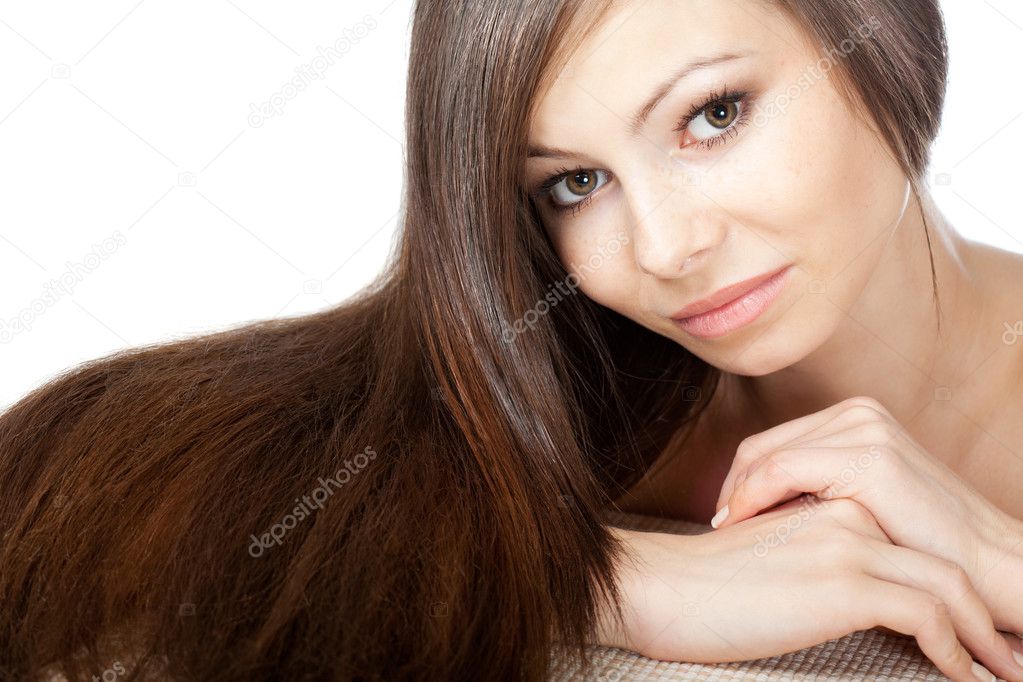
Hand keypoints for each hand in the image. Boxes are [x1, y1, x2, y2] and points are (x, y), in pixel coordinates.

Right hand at [595, 497, 1022, 681]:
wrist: (659, 587)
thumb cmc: (698, 585)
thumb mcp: (766, 557)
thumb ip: (809, 555)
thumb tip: (839, 595)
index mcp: (825, 504)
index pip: (908, 543)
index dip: (944, 587)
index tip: (966, 630)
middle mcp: (844, 515)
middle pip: (937, 561)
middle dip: (979, 612)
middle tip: (999, 654)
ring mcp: (846, 544)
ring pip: (946, 586)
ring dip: (981, 637)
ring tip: (996, 673)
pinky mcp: (842, 581)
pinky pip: (927, 615)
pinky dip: (955, 652)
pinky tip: (958, 678)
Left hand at [712, 396, 1022, 634]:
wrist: (988, 567)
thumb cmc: (922, 545)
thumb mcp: (860, 501)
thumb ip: (816, 485)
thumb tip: (747, 498)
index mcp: (856, 416)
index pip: (772, 441)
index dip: (739, 479)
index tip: (723, 517)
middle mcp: (859, 411)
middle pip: (762, 445)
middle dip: (732, 487)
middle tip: (716, 526)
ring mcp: (865, 429)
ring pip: (765, 457)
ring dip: (738, 495)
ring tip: (725, 531)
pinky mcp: (869, 458)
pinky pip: (781, 472)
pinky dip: (751, 498)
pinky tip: (740, 526)